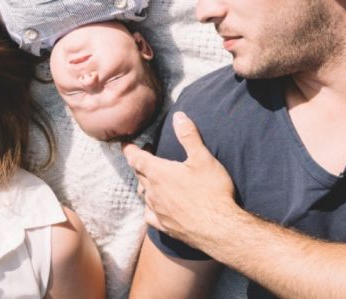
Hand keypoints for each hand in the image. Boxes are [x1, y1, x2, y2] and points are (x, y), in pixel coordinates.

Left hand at [123, 111, 236, 248]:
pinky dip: (149, 207)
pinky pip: (149, 215)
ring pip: (144, 194)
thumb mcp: (203, 158)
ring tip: (153, 178)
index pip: (135, 158)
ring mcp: (157, 211)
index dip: (129, 149)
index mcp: (159, 173)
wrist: (220, 229)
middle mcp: (153, 192)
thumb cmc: (212, 192)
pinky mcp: (164, 226)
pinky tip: (155, 207)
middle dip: (141, 162)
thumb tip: (178, 116)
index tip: (126, 144)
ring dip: (145, 183)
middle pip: (139, 174)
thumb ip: (188, 136)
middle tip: (148, 154)